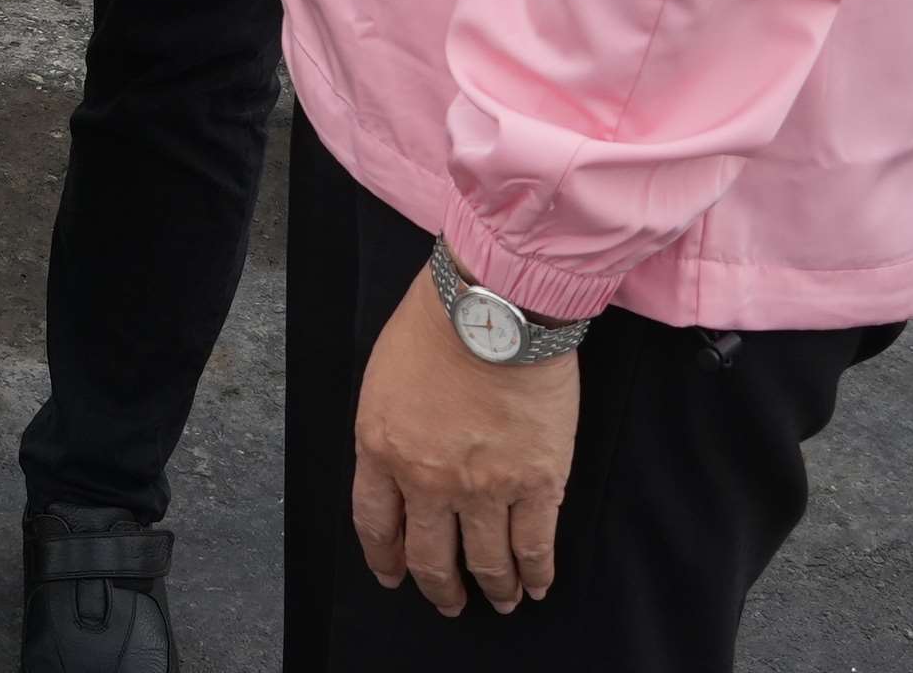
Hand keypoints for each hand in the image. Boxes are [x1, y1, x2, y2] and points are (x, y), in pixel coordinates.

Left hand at [351, 270, 579, 617]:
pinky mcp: (536, 483)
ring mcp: (483, 488)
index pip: (375, 523)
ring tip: (499, 600)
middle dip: (439, 587)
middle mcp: (427, 481)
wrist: (494, 309)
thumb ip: (389, 429)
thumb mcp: (384, 378)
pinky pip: (534, 545)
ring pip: (485, 560)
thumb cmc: (436, 324)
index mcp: (382, 449)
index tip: (393, 575)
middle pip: (429, 556)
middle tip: (449, 601)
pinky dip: (536, 573)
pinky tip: (536, 587)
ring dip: (492, 588)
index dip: (385, 557)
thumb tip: (400, 461)